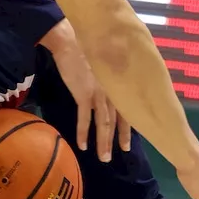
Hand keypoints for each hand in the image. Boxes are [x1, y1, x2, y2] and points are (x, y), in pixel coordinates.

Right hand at [43, 19, 131, 161]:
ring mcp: (99, 94)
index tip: (127, 142)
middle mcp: (113, 91)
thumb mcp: (103, 63)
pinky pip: (85, 119)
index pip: (127, 110)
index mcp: (118, 84)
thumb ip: (108, 77)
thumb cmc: (84, 47)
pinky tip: (82, 145)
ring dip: (103, 142)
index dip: (129, 127)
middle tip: (120, 153)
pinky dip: (84, 133)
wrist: (70, 40)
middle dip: (118, 139)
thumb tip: (109, 86)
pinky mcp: (84, 94)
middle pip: (118, 120)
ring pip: (104, 124)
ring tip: (103, 158)